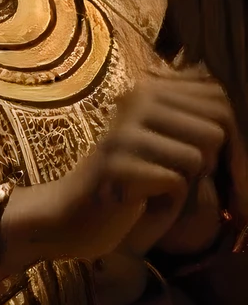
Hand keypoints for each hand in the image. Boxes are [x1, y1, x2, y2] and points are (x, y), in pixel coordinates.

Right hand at [6, 73, 236, 267]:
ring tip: (160, 186)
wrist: (72, 215)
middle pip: (216, 129)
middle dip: (213, 163)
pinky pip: (176, 182)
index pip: (220, 101)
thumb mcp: (167, 141)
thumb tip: (232, 102)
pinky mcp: (117, 166)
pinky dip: (169, 199)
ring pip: (199, 156)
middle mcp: (136, 101)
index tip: (221, 166)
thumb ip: (199, 118)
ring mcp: (124, 133)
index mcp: (150, 89)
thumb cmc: (132, 180)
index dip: (232, 139)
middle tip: (185, 179)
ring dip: (188, 181)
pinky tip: (144, 199)